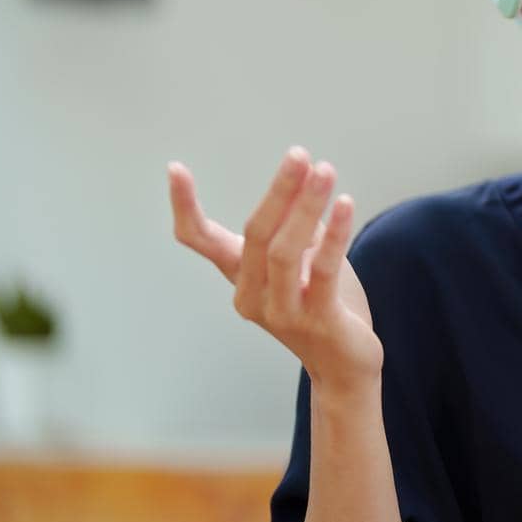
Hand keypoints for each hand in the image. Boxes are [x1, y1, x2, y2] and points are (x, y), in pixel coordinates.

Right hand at [168, 147, 382, 392]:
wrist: (346, 367)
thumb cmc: (325, 305)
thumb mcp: (308, 260)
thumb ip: (300, 226)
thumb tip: (304, 182)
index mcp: (241, 278)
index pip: (200, 241)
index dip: (185, 207)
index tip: (175, 168)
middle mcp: (251, 296)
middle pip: (255, 234)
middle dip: (278, 191)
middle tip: (298, 154)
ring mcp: (281, 312)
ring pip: (285, 251)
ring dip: (306, 206)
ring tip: (325, 170)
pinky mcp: (317, 320)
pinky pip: (324, 271)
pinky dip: (335, 234)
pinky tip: (345, 204)